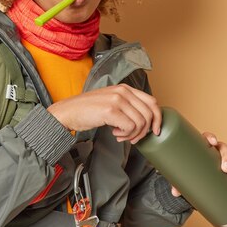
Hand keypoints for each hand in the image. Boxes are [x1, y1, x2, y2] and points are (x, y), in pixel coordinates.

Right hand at [46, 83, 160, 143]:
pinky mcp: (110, 110)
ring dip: (132, 135)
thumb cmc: (88, 110)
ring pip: (140, 123)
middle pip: (149, 114)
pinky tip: (114, 134)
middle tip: (133, 138)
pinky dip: (124, 135)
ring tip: (120, 135)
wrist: (68, 112)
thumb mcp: (111, 101)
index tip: (155, 131)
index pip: (152, 102)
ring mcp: (116, 100)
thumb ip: (127, 105)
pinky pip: (130, 127)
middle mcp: (123, 91)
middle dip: (144, 131)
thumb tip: (146, 120)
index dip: (158, 118)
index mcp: (125, 88)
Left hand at [170, 132, 226, 196]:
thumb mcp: (185, 173)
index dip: (211, 137)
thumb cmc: (192, 169)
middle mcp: (218, 149)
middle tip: (225, 170)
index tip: (212, 142)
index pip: (207, 137)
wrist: (201, 174)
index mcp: (204, 145)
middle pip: (225, 148)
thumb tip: (175, 193)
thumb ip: (179, 181)